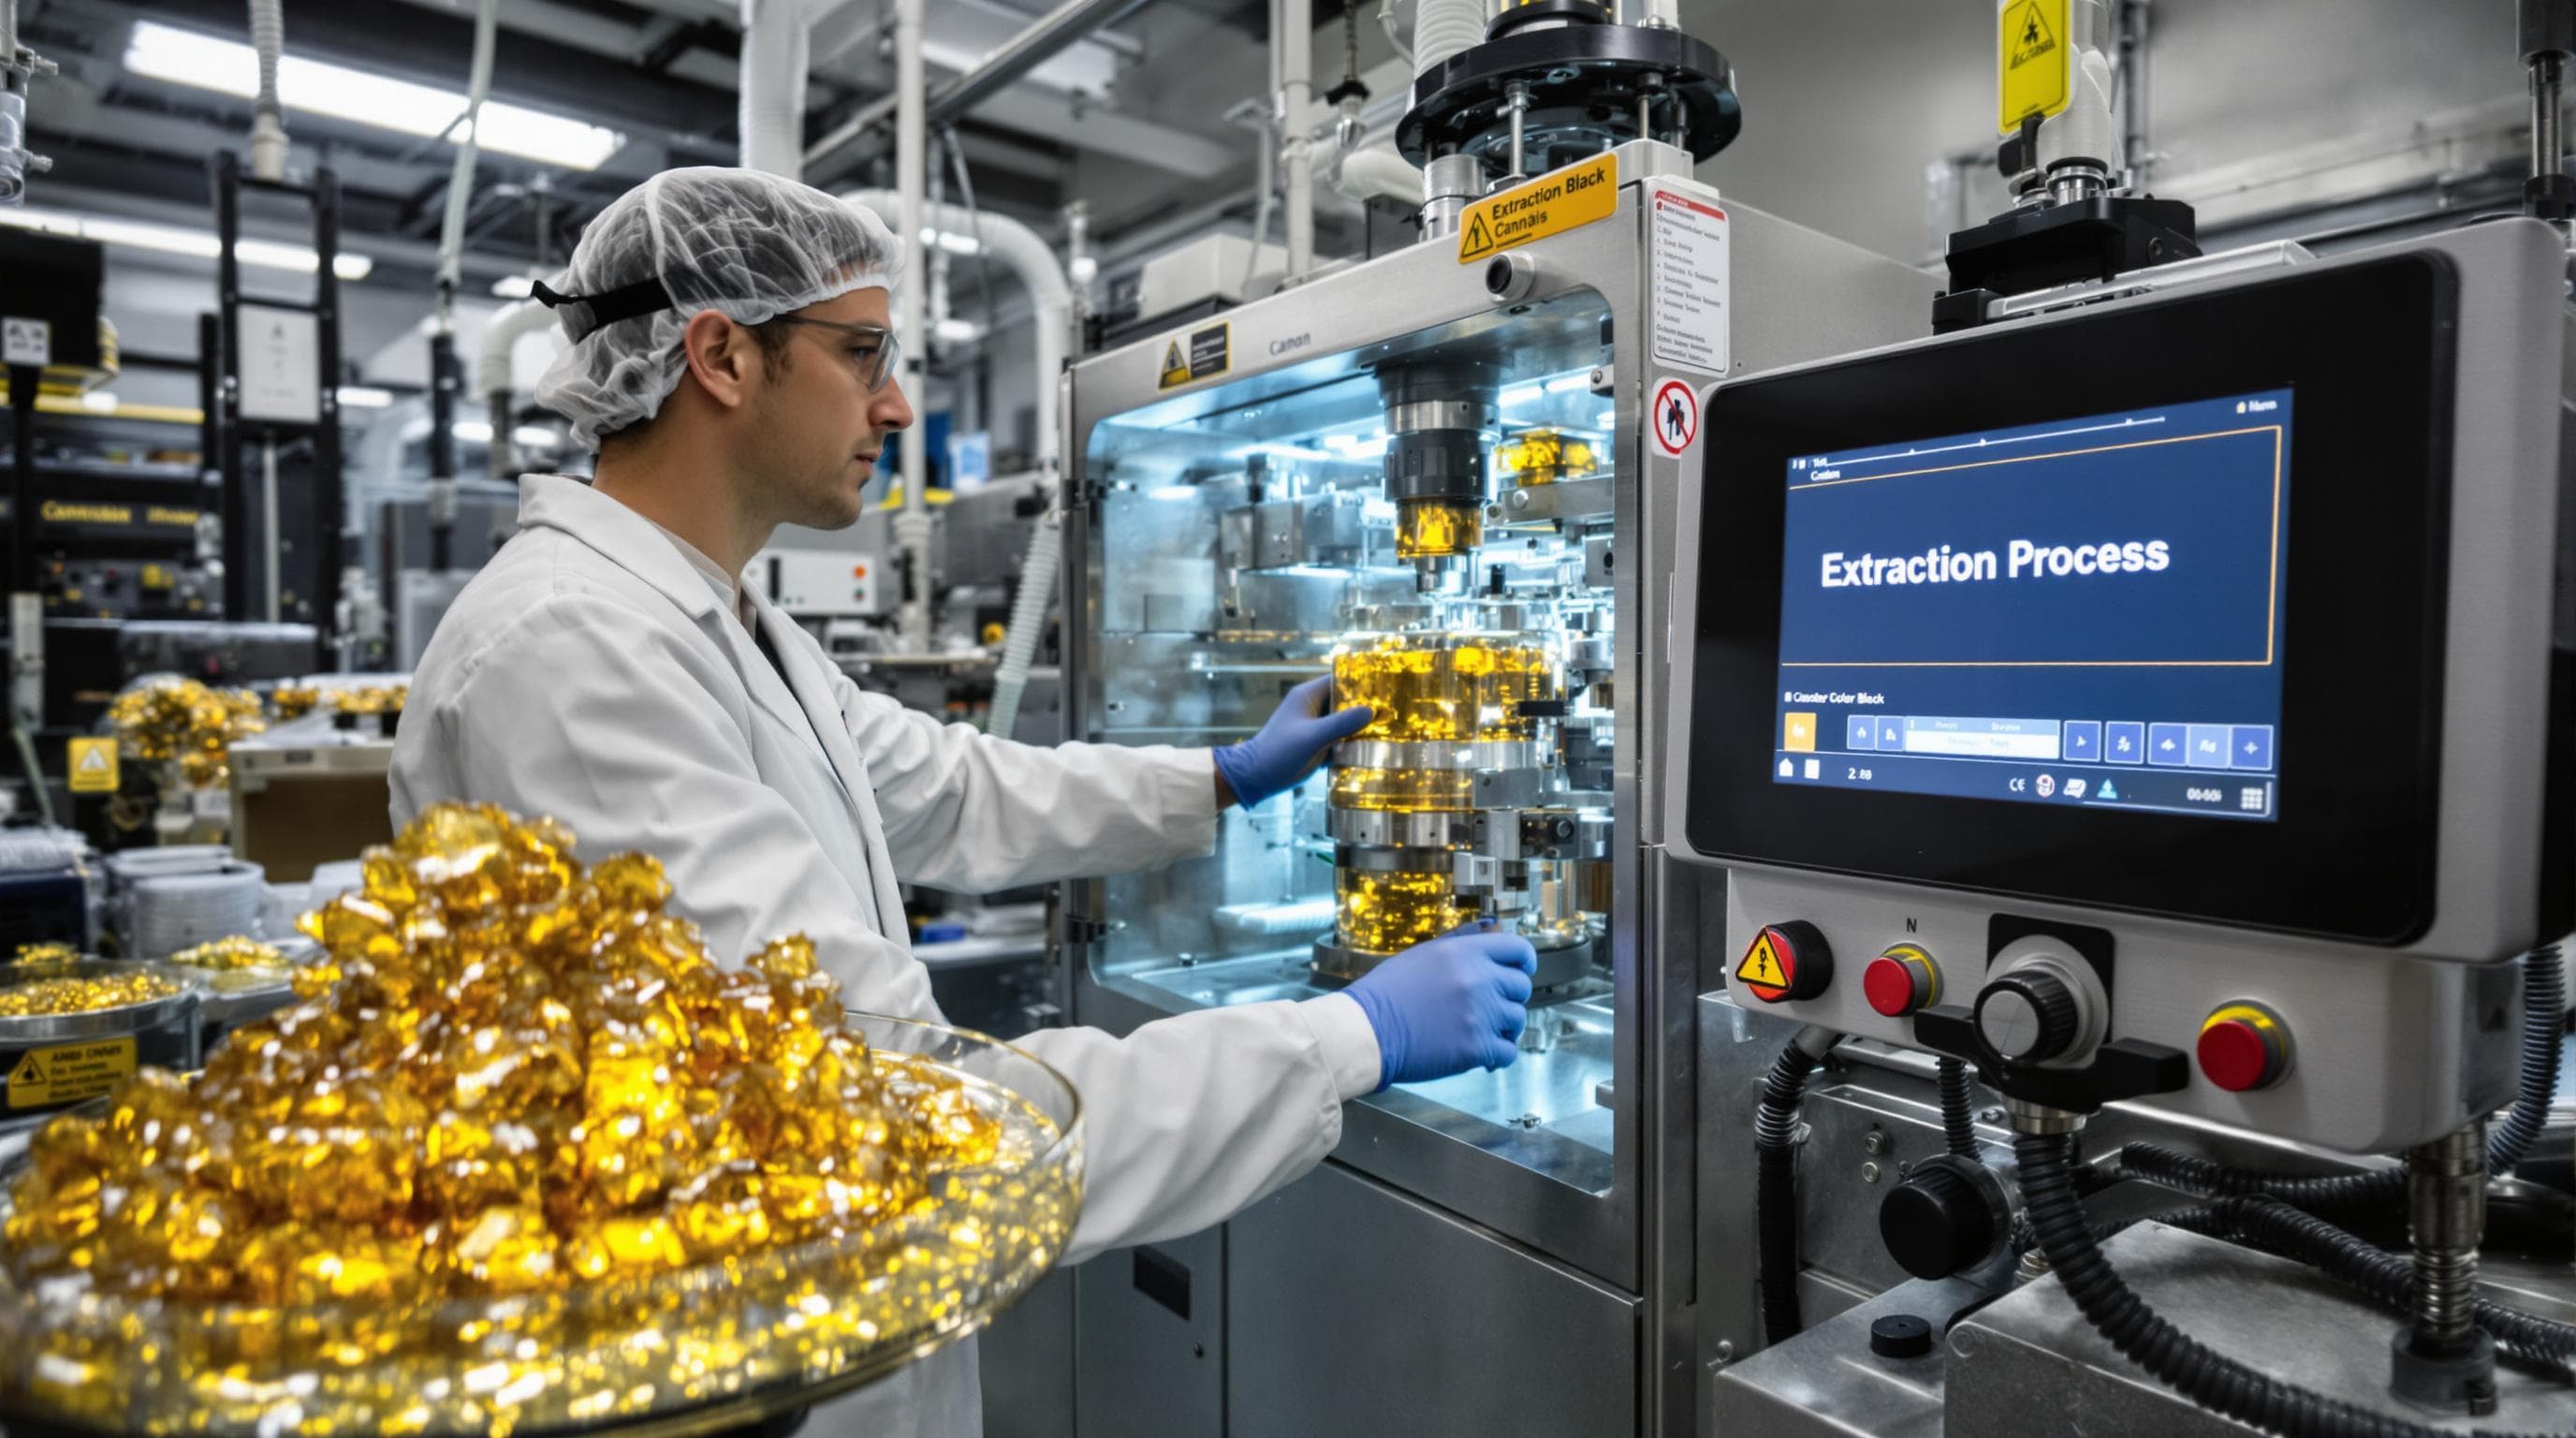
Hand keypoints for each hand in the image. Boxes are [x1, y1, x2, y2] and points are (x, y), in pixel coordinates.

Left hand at [1211, 675, 1372, 809]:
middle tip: (1392, 711)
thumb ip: (1341, 723)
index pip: (1338, 680)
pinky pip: (1339, 739)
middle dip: (1364, 706)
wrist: (1257, 777)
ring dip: (1359, 727)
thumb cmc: (1280, 751)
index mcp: (1308, 696)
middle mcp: (1312, 707)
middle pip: (1344, 701)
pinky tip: (1371, 748)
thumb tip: (1370, 711)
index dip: (1360, 682)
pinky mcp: (1316, 744)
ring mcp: (1314, 726)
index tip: (1383, 687)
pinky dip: (1351, 743)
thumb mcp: (1313, 736)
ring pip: (1343, 721)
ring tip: (1388, 729)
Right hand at [1342, 918, 1536, 1089]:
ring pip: (1517, 1020)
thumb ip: (1460, 944)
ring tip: (1482, 1031)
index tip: (1522, 969)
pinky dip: (1498, 1056)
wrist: (1366, 1030)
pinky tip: (1483, 1055)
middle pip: (1521, 987)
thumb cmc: (1385, 994)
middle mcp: (1478, 980)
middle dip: (1509, 997)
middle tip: (1493, 1007)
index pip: (1518, 949)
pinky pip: (1508, 1052)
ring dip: (1504, 1027)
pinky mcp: (1476, 1048)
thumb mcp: (1423, 955)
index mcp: (1465, 953)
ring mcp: (1480, 1015)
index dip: (1524, 961)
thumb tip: (1487, 931)